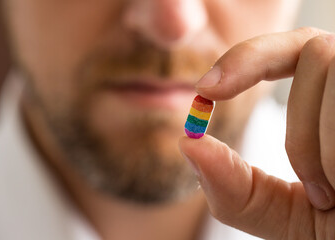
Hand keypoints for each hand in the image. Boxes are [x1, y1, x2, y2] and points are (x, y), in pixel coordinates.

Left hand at [179, 27, 334, 238]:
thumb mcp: (288, 218)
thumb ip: (237, 188)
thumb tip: (187, 144)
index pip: (294, 47)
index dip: (247, 57)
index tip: (205, 88)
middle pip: (314, 50)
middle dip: (300, 128)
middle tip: (320, 190)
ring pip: (330, 65)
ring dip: (322, 145)